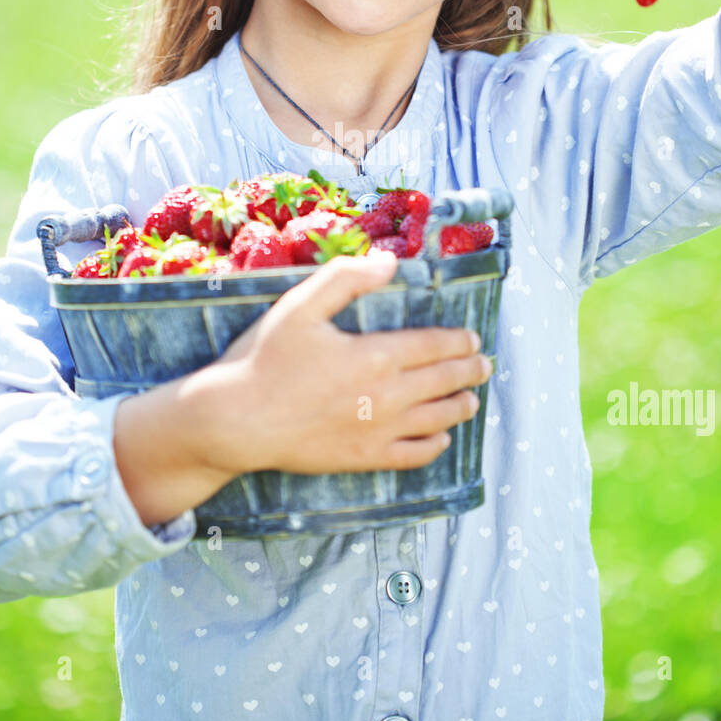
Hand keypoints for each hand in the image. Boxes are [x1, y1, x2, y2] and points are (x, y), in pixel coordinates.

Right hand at [185, 252, 493, 476]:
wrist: (236, 420)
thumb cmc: (264, 358)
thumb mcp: (300, 304)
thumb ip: (346, 278)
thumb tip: (389, 263)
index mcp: (375, 355)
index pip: (433, 346)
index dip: (458, 341)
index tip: (472, 338)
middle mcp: (386, 395)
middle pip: (443, 381)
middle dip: (469, 371)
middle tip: (484, 365)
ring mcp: (378, 430)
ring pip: (436, 419)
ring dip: (460, 406)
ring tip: (472, 399)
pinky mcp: (364, 458)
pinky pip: (413, 455)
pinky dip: (435, 445)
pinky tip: (441, 437)